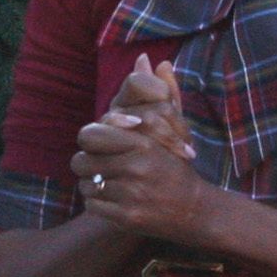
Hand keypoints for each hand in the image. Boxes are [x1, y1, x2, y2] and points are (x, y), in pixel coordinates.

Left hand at [73, 55, 213, 243]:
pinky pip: (92, 206)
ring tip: (108, 183)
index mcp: (143, 141)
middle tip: (98, 165)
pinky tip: (114, 200)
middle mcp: (136, 167)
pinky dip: (99, 204)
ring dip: (93, 184)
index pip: (90, 134)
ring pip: (85, 185)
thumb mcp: (172, 125)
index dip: (92, 141)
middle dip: (87, 163)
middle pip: (81, 161)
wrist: (196, 210)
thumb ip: (159, 92)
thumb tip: (148, 58)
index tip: (103, 145)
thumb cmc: (178, 164)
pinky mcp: (126, 218)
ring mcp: (131, 194)